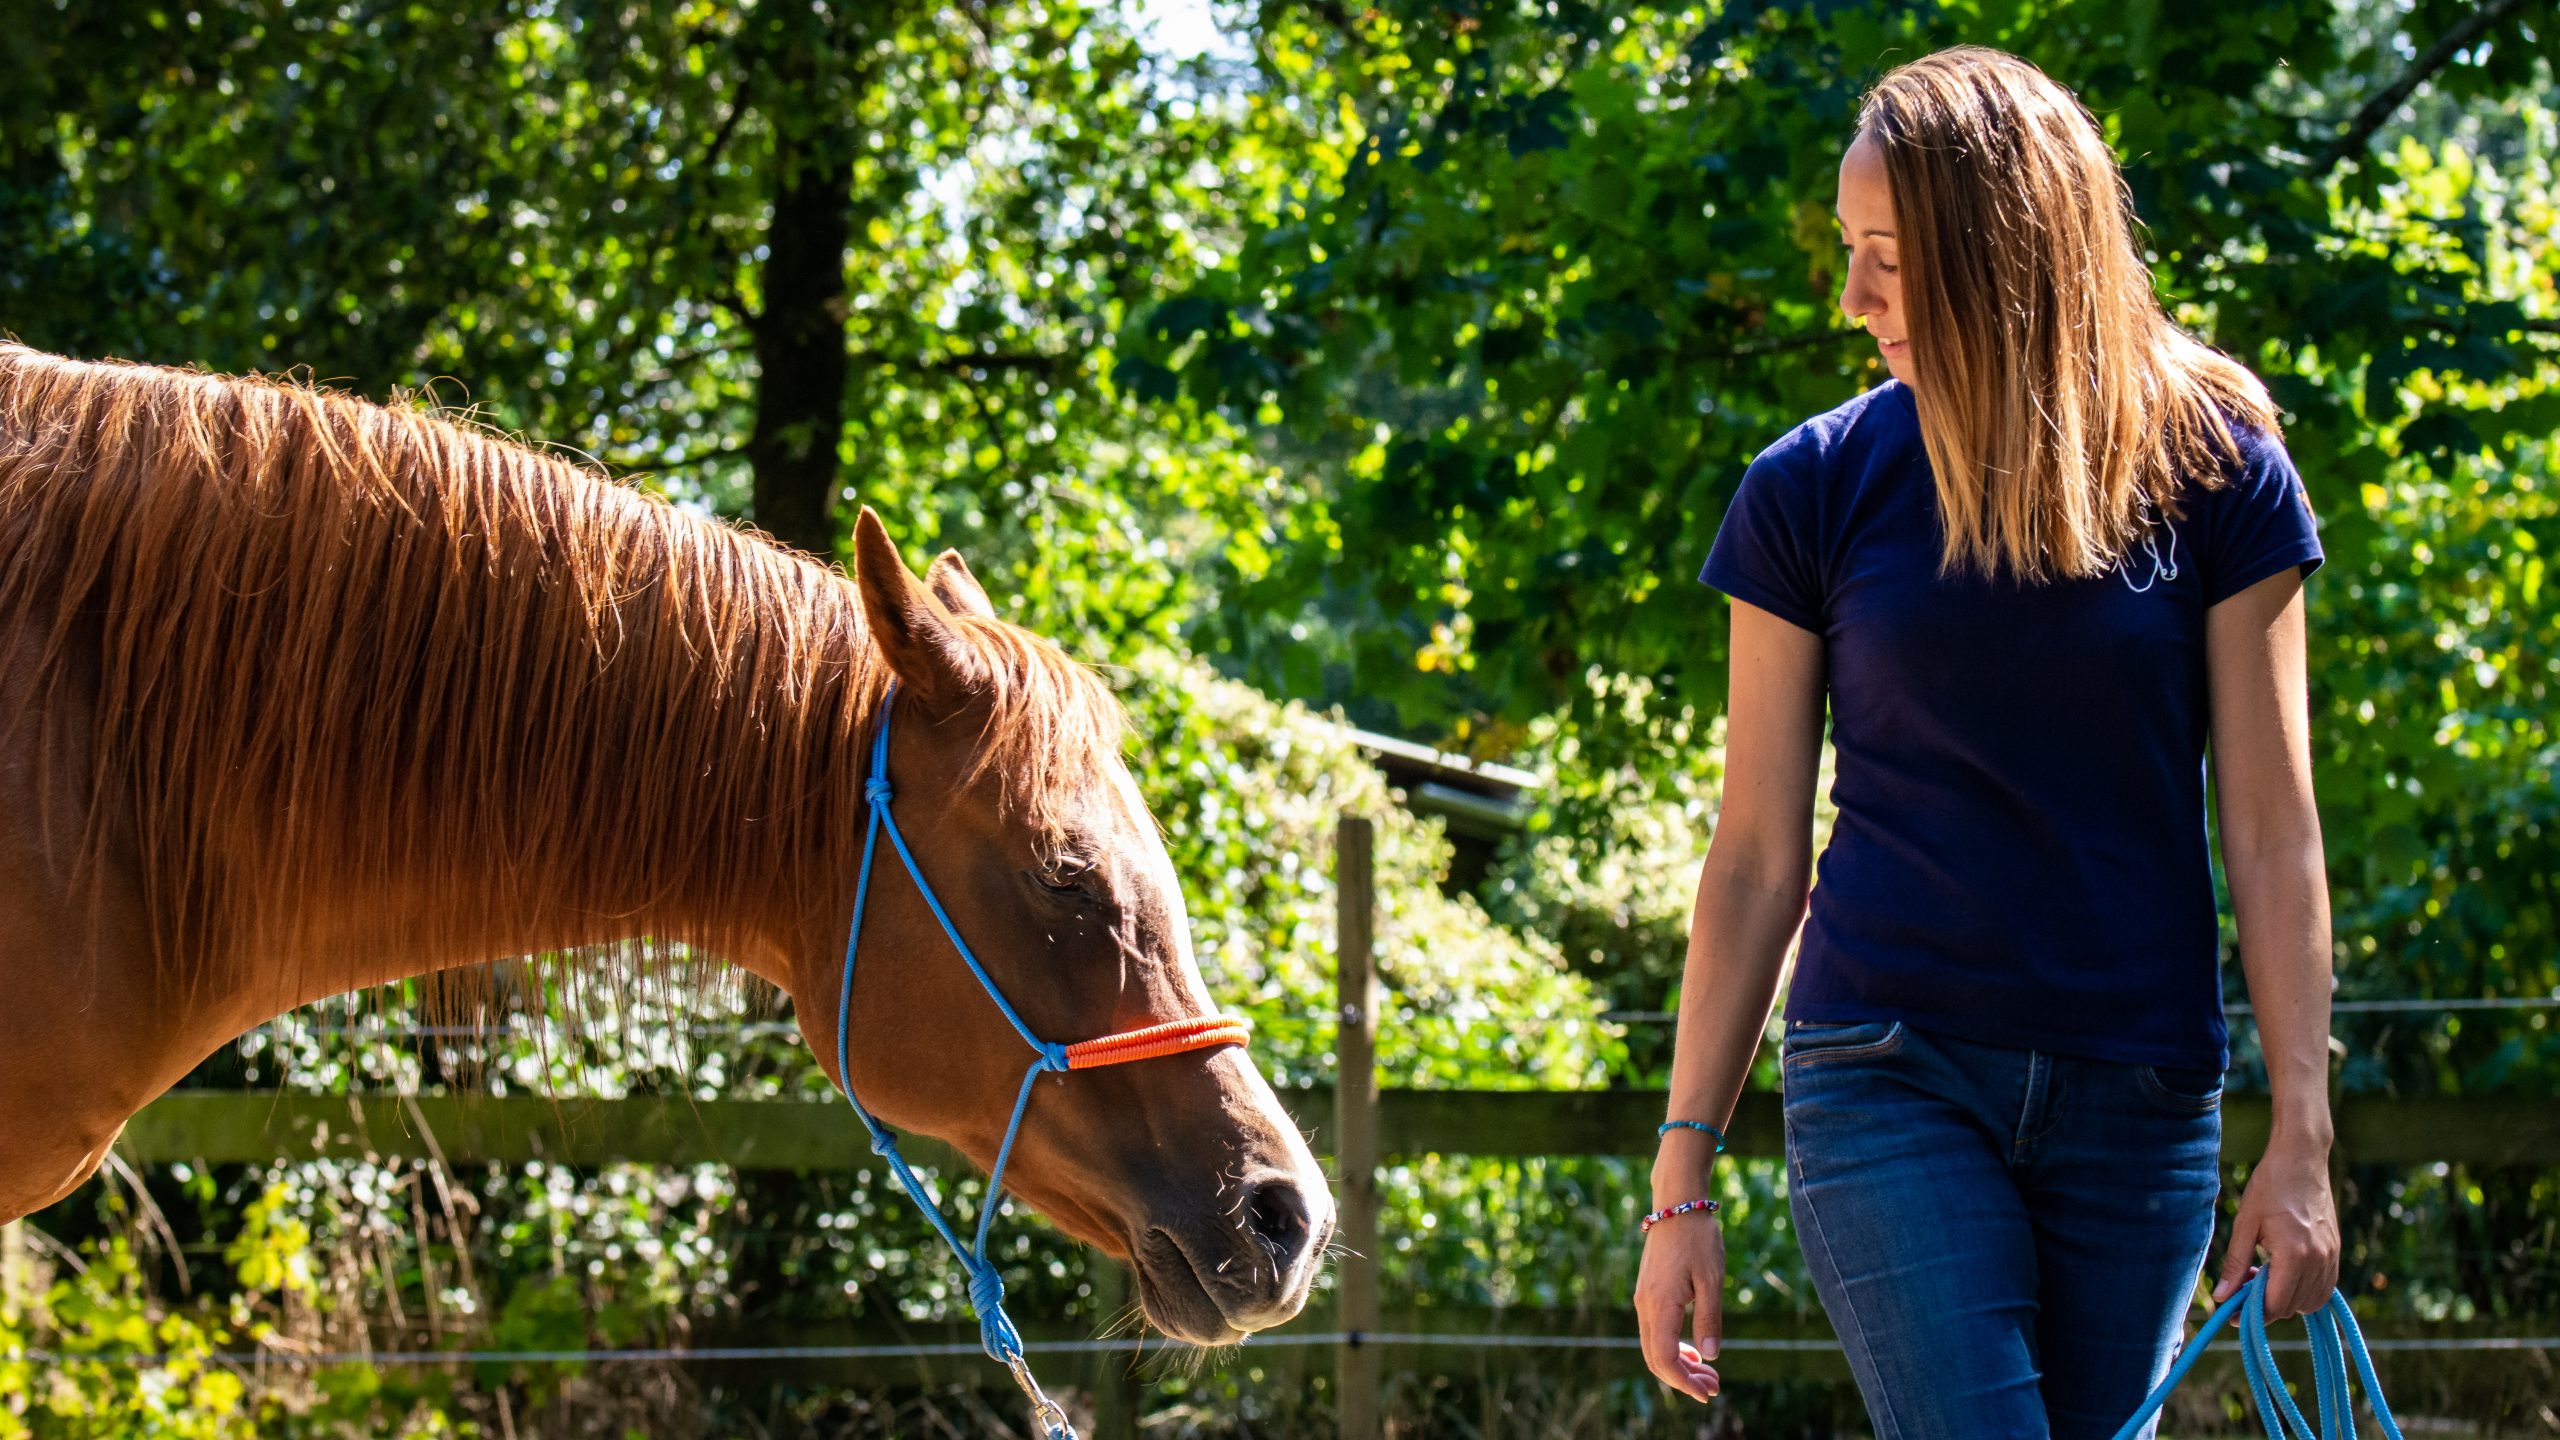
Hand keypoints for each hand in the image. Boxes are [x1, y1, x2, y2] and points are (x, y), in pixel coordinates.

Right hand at [1632, 1207, 1723, 1401]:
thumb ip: (1709, 1320)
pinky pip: (1655, 1332)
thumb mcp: (1711, 1280)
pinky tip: (1695, 1352)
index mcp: (1660, 1305)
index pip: (1665, 1359)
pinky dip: (1673, 1349)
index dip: (1685, 1382)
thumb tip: (1711, 1358)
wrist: (1676, 1205)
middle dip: (1683, 1380)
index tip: (1709, 1393)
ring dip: (1679, 1366)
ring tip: (1709, 1374)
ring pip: (1653, 1347)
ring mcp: (1643, 1300)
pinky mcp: (1647, 1294)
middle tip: (1714, 1388)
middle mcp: (1645, 1306)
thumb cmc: (1697, 1239)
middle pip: (1655, 1359)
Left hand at [2212, 1133, 2339, 1320]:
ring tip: (2263, 1275)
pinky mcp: (2335, 1251)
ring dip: (2286, 1299)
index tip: (2234, 1313)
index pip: (2276, 1304)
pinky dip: (2304, 1291)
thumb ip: (2235, 1264)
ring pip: (2311, 1302)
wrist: (2301, 1160)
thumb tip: (2223, 1297)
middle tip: (2244, 1286)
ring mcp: (2331, 1256)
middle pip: (2293, 1307)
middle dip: (2267, 1306)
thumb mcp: (2245, 1224)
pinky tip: (2282, 1272)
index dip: (2253, 1314)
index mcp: (2295, 1254)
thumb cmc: (2269, 1186)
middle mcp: (2318, 1260)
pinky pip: (2324, 1287)